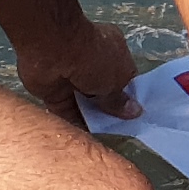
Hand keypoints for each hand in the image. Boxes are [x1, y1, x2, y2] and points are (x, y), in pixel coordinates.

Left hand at [14, 16, 142, 126]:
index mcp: (113, 51)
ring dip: (94, 118)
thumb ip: (121, 99)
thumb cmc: (93, 59)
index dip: (129, 96)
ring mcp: (72, 79)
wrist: (52, 52)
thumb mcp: (115, 80)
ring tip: (108, 136)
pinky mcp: (55, 93)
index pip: (124, 76)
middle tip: (122, 130)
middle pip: (105, 92)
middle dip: (111, 110)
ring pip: (86, 103)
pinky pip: (68, 112)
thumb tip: (136, 112)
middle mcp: (92, 64)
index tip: (136, 115)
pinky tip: (86, 138)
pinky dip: (75, 123)